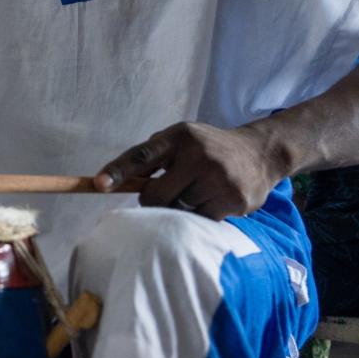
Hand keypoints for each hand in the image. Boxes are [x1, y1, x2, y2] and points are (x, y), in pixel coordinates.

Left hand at [94, 122, 285, 220]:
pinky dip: (199, 214)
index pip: (142, 155)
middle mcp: (199, 155)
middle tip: (165, 192)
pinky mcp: (233, 200)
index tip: (98, 184)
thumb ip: (153, 157)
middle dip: (153, 199)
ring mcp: (218, 179)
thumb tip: (115, 181)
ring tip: (196, 190)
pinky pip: (200, 220)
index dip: (118, 171)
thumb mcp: (181, 140)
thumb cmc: (208, 148)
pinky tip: (211, 198)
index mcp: (180, 137)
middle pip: (156, 194)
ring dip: (180, 206)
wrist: (260, 152)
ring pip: (178, 209)